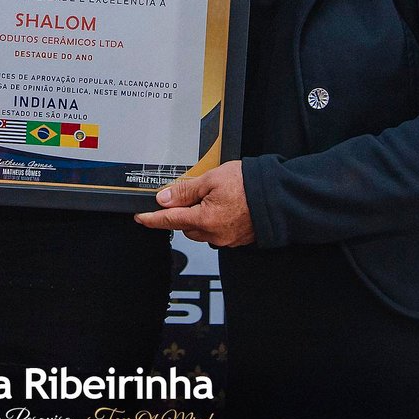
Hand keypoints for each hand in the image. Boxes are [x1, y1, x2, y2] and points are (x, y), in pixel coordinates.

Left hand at [133, 160, 254, 246]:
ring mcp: (226, 239)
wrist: (277, 196)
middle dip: (183, 213)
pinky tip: (223, 206)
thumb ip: (185, 190)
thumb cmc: (249, 185)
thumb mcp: (211, 179)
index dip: (152, 218)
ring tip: (213, 196)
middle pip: (185, 226)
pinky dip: (213, 221)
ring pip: (201, 230)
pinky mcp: (236, 239)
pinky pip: (216, 232)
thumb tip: (165, 198)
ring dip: (199, 217)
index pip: (169, 220)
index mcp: (205, 219)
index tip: (141, 218)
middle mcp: (214, 234)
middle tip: (192, 194)